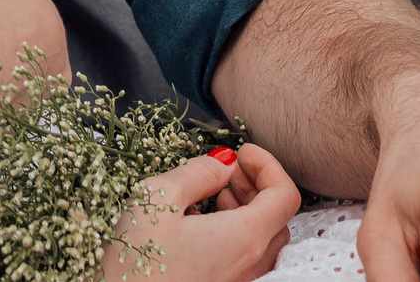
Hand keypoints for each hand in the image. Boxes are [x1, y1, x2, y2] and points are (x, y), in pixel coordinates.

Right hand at [102, 144, 299, 281]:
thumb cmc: (134, 258)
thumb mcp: (159, 197)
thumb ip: (198, 173)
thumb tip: (222, 163)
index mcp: (243, 238)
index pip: (285, 195)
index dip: (269, 165)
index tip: (242, 151)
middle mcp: (249, 264)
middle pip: (278, 218)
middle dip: (257, 185)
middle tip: (229, 169)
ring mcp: (238, 281)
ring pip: (264, 240)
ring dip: (248, 209)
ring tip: (214, 193)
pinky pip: (246, 259)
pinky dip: (237, 232)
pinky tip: (202, 223)